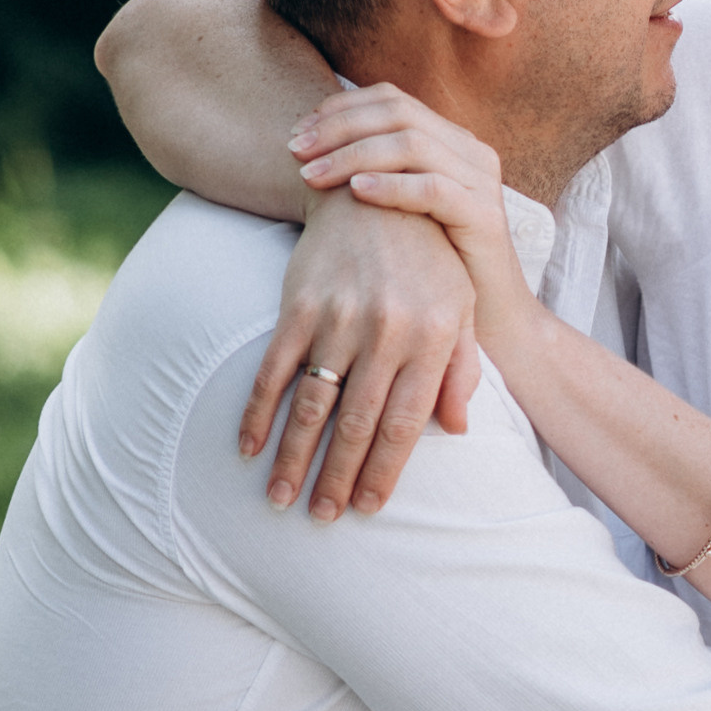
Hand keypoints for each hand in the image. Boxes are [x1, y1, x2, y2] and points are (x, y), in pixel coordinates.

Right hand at [239, 188, 479, 519]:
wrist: (372, 192)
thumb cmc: (428, 258)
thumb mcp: (461, 305)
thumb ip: (462, 368)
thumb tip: (457, 431)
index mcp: (433, 337)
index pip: (405, 423)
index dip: (383, 471)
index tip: (367, 508)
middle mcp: (387, 331)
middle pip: (357, 424)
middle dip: (337, 478)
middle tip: (322, 518)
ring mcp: (339, 318)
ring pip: (313, 405)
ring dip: (293, 458)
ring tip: (281, 499)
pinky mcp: (299, 305)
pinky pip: (273, 369)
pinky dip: (257, 411)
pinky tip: (247, 446)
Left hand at [289, 88, 535, 347]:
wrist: (489, 317)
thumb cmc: (431, 265)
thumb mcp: (398, 209)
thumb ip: (371, 172)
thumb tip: (308, 147)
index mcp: (450, 141)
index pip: (391, 99)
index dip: (340, 109)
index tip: (297, 132)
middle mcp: (470, 152)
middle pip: (398, 113)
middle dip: (338, 128)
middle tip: (295, 150)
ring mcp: (481, 182)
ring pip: (411, 144)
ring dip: (353, 155)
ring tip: (312, 175)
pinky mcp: (485, 217)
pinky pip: (433, 189)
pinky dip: (391, 185)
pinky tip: (355, 191)